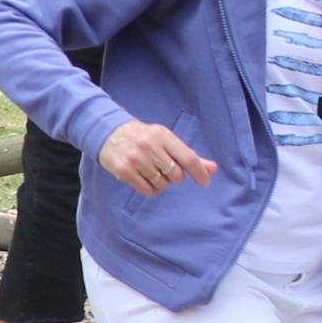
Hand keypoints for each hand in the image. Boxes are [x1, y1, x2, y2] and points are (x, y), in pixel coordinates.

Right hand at [94, 119, 213, 195]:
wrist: (108, 132)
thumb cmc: (143, 137)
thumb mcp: (166, 140)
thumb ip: (188, 155)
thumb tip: (214, 169)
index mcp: (163, 136)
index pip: (188, 157)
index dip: (199, 172)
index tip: (204, 182)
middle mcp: (149, 147)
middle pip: (176, 175)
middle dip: (175, 176)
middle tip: (166, 169)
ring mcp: (135, 159)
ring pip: (162, 184)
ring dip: (162, 183)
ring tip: (153, 172)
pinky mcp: (124, 171)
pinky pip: (148, 190)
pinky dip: (151, 189)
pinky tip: (145, 179)